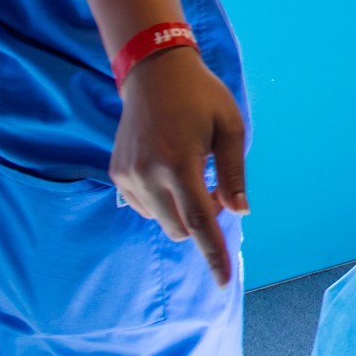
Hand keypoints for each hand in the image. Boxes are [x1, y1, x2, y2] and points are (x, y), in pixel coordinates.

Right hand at [110, 45, 246, 285]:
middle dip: (201, 219)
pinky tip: (168, 168)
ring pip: (161, 219)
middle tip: (213, 183)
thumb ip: (234, 174)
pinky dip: (161, 200)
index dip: (212, 254)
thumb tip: (240, 212)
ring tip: (189, 168)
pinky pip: (143, 206)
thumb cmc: (201, 97)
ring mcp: (127, 176)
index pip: (199, 222)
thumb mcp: (230, 128)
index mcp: (180, 164)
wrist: (153, 73)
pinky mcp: (116, 173)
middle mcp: (148, 175)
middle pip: (180, 228)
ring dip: (180, 208)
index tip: (222, 282)